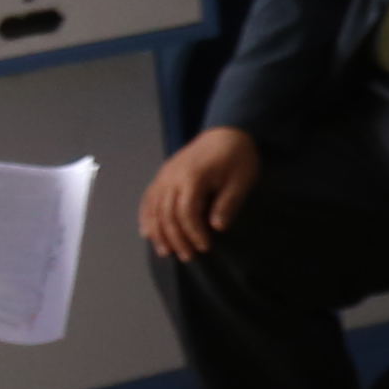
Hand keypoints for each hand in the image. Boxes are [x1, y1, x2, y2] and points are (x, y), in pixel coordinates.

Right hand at [139, 125, 263, 262]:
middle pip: (167, 213)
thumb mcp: (242, 180)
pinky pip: (148, 199)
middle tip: (188, 257)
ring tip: (166, 252)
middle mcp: (172, 177)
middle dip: (176, 238)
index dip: (193, 232)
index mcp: (193, 177)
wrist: (226, 132)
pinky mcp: (162, 175)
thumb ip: (228, 203)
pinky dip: (146, 217)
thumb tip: (216, 228)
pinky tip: (147, 233)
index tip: (205, 247)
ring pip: (154, 208)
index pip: (186, 212)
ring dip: (158, 232)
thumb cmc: (238, 157)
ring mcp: (164, 175)